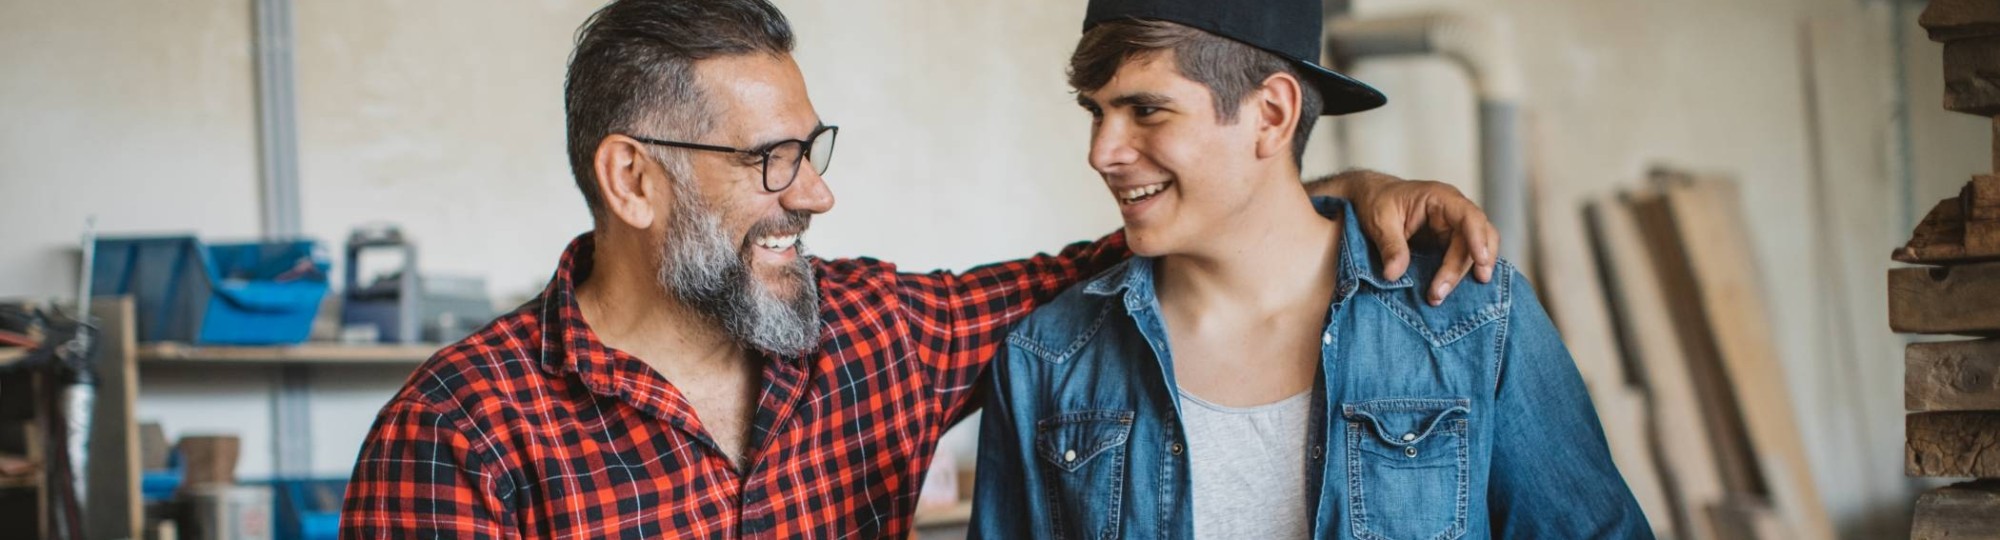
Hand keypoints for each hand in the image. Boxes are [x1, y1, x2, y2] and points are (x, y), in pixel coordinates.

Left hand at [1308, 169, 1498, 305]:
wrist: (1372, 198)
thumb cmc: (1378, 201)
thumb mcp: (1379, 220)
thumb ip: (1390, 246)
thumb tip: (1393, 275)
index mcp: (1441, 198)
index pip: (1469, 216)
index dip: (1478, 238)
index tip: (1480, 262)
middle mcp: (1454, 212)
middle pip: (1477, 238)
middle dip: (1463, 267)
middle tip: (1440, 292)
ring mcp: (1454, 228)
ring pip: (1476, 251)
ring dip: (1463, 275)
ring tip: (1438, 296)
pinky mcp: (1449, 243)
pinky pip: (1463, 259)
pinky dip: (1458, 275)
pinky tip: (1446, 292)